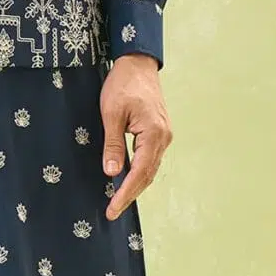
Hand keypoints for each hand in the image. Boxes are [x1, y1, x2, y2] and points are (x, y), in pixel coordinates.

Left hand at [100, 54, 172, 221]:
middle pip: (147, 175)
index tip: (112, 209)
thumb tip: (113, 172)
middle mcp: (163, 138)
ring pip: (150, 168)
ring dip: (135, 185)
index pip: (140, 172)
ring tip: (117, 200)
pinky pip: (150, 158)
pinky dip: (139, 172)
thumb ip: (113, 145)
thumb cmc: (123, 84)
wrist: (137, 64)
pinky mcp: (159, 132)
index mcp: (154, 134)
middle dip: (130, 194)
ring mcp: (163, 135)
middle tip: (112, 211)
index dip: (125, 193)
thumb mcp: (111, 114)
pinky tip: (126, 179)